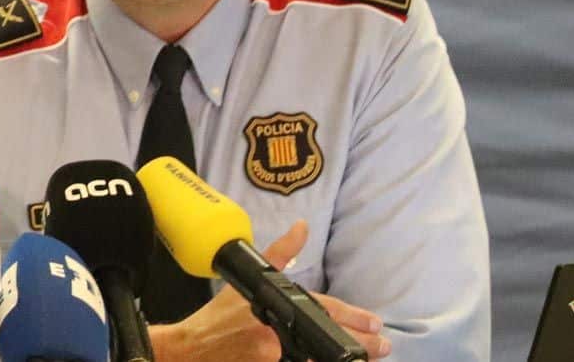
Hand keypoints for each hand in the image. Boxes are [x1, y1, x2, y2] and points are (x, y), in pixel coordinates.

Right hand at [148, 220, 390, 360]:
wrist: (192, 347)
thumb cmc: (220, 315)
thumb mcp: (247, 280)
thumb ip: (280, 253)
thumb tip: (302, 226)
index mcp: (275, 306)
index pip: (323, 310)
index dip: (353, 316)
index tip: (375, 322)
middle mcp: (275, 332)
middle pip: (327, 340)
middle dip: (359, 345)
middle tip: (382, 347)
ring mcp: (270, 356)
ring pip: (317, 360)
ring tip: (365, 361)